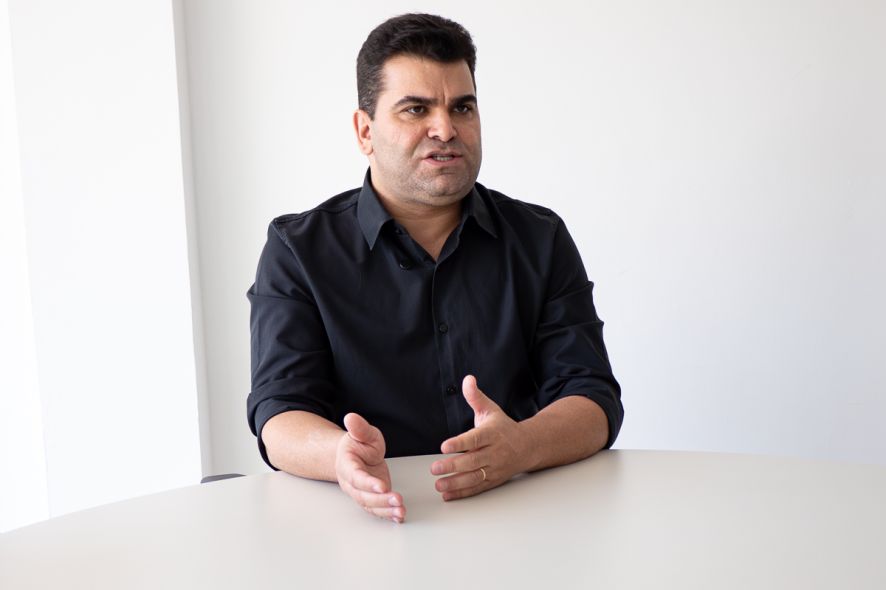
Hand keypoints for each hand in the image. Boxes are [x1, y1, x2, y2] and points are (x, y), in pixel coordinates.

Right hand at [335, 413, 404, 522]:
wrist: (356, 455)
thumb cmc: (359, 444)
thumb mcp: (362, 433)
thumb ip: (359, 428)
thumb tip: (351, 417)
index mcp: (347, 465)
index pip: (356, 476)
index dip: (368, 483)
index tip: (381, 486)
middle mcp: (351, 483)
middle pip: (363, 495)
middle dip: (380, 500)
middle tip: (397, 500)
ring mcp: (361, 492)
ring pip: (370, 505)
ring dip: (386, 510)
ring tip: (401, 511)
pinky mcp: (371, 498)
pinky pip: (377, 509)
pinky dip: (388, 515)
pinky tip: (400, 516)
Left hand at [430, 375, 532, 500]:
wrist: (528, 446)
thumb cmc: (504, 428)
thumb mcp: (491, 409)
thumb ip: (476, 397)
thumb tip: (468, 379)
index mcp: (492, 434)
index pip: (475, 439)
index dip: (459, 443)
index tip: (444, 446)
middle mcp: (495, 452)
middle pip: (473, 461)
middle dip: (453, 466)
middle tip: (435, 468)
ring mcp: (495, 468)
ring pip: (475, 477)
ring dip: (455, 483)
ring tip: (439, 484)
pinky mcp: (493, 480)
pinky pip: (477, 488)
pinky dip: (462, 493)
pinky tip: (447, 494)